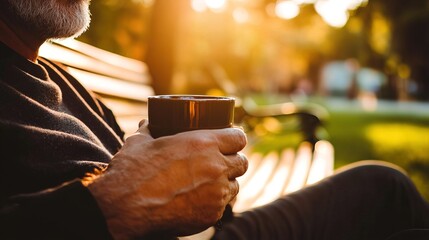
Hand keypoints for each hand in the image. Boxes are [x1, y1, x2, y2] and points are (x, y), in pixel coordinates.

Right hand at [87, 120, 247, 239]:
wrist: (125, 207)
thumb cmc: (132, 170)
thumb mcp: (141, 141)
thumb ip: (150, 129)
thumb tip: (148, 122)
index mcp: (204, 143)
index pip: (238, 137)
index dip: (235, 139)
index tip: (229, 141)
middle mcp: (216, 167)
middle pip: (242, 163)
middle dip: (233, 161)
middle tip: (220, 163)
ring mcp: (216, 194)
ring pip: (234, 186)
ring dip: (225, 183)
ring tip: (209, 183)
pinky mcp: (211, 215)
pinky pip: (221, 207)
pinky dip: (213, 203)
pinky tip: (198, 200)